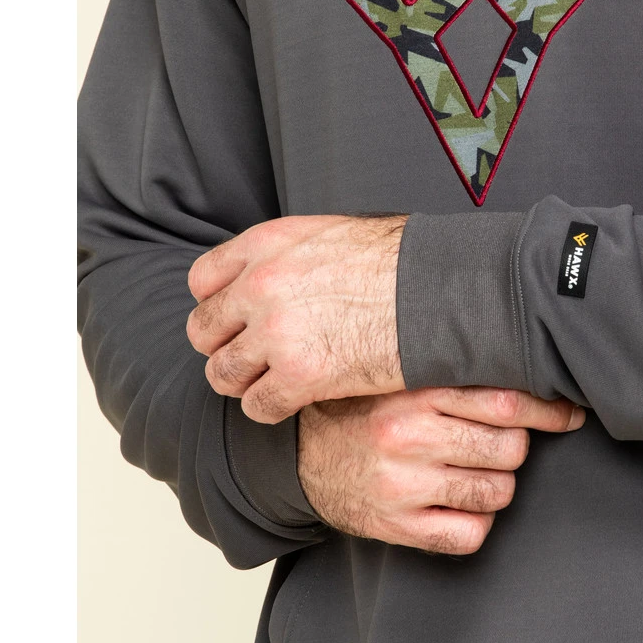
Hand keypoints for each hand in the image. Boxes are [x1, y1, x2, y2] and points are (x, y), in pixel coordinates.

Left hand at [186, 214, 405, 423]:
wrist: (439, 290)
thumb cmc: (402, 262)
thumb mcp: (332, 234)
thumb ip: (290, 255)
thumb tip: (281, 272)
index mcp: (266, 246)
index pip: (203, 281)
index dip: (219, 304)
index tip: (238, 319)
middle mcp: (259, 287)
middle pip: (204, 331)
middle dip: (226, 346)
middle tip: (255, 356)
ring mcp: (276, 334)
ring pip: (223, 374)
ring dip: (245, 382)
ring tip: (273, 381)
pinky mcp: (300, 376)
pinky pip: (257, 407)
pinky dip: (271, 408)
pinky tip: (295, 400)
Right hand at [298, 387, 584, 554]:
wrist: (296, 458)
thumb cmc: (361, 410)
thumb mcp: (398, 376)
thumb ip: (452, 370)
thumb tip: (531, 361)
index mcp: (413, 390)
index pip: (505, 401)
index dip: (547, 409)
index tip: (569, 412)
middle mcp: (407, 436)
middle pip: (510, 447)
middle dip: (515, 447)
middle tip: (494, 443)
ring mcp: (402, 485)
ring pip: (498, 491)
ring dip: (498, 485)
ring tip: (472, 471)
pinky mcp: (395, 526)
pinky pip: (470, 534)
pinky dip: (476, 522)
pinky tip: (458, 505)